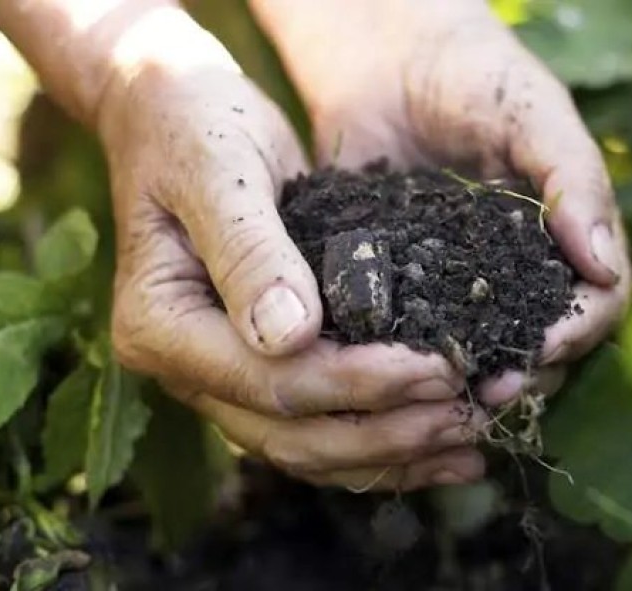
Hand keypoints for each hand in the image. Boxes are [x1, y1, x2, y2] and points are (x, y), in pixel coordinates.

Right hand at [97, 9, 485, 489]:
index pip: (269, 381)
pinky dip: (383, 444)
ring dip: (393, 454)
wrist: (178, 116)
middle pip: (293, 434)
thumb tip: (290, 337)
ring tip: (471, 443)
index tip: (439, 369)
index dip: (359, 384)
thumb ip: (250, 251)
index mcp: (160, 326)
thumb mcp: (221, 170)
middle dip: (388, 433)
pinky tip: (443, 448)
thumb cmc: (196, 127)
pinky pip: (323, 426)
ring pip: (311, 447)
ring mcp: (223, 378)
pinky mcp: (263, 370)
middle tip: (469, 415)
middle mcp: (186, 370)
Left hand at [251, 0, 631, 404]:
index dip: (580, 332)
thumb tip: (604, 267)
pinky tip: (390, 376)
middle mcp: (522, 273)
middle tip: (487, 392)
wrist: (385, 55)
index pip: (599, 304)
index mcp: (569, 238)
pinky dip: (411, 361)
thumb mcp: (533, 114)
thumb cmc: (475, 72)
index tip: (544, 345)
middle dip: (524, 373)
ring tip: (443, 398)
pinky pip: (416, 334)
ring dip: (470, 383)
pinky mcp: (405, 287)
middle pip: (545, 345)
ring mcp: (464, 285)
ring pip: (483, 354)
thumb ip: (574, 180)